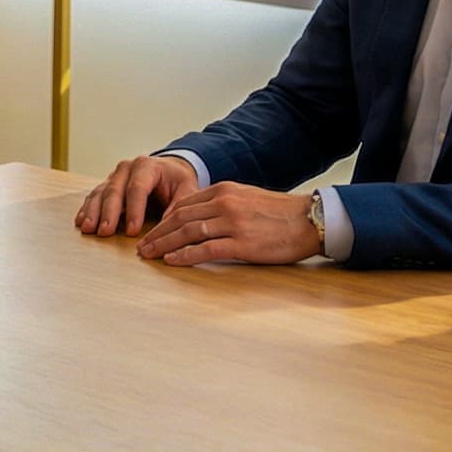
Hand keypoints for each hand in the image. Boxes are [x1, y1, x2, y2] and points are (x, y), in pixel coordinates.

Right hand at [74, 155, 197, 238]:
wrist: (168, 170)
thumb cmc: (177, 182)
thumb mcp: (187, 190)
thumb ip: (180, 206)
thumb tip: (168, 227)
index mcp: (147, 166)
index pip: (138, 187)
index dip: (134, 210)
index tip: (132, 231)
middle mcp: (126, 168)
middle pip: (114, 190)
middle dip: (108, 213)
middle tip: (104, 232)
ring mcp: (114, 176)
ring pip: (100, 193)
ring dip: (93, 212)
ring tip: (88, 229)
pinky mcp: (106, 185)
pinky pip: (94, 196)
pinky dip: (87, 209)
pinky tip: (81, 222)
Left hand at [136, 183, 323, 266]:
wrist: (309, 220)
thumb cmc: (279, 213)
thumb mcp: (246, 198)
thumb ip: (222, 204)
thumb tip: (199, 216)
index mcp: (223, 190)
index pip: (183, 205)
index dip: (163, 220)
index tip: (151, 232)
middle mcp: (224, 203)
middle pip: (180, 218)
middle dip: (157, 233)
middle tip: (142, 247)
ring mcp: (232, 223)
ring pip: (187, 233)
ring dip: (164, 244)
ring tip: (150, 255)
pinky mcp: (241, 244)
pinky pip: (205, 250)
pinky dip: (184, 255)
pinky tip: (172, 261)